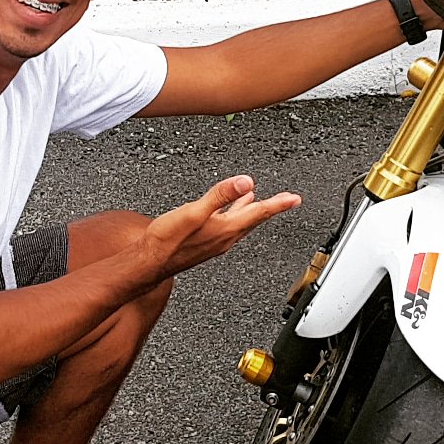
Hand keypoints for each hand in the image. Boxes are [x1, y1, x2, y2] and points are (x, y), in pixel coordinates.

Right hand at [135, 175, 300, 284]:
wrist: (149, 262)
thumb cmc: (168, 241)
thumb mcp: (195, 211)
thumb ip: (221, 195)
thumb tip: (246, 181)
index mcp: (227, 229)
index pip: (259, 213)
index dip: (279, 203)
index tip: (295, 199)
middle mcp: (225, 238)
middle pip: (254, 219)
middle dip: (271, 207)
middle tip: (286, 200)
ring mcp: (216, 242)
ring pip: (240, 223)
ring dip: (252, 211)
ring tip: (259, 201)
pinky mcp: (205, 243)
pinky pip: (228, 227)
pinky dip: (234, 216)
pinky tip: (228, 213)